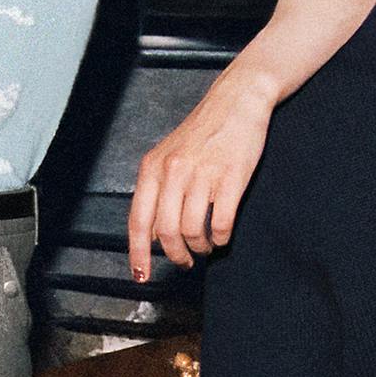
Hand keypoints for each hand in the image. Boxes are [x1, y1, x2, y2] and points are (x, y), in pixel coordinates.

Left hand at [129, 74, 270, 278]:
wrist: (237, 100)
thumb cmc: (204, 130)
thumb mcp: (169, 155)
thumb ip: (158, 190)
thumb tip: (153, 232)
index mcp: (153, 167)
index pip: (138, 221)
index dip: (138, 254)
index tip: (141, 275)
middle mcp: (173, 171)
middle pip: (166, 232)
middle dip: (176, 255)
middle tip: (186, 260)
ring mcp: (202, 174)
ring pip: (193, 230)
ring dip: (201, 247)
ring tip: (207, 244)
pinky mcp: (230, 176)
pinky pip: (221, 222)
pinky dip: (222, 236)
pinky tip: (223, 234)